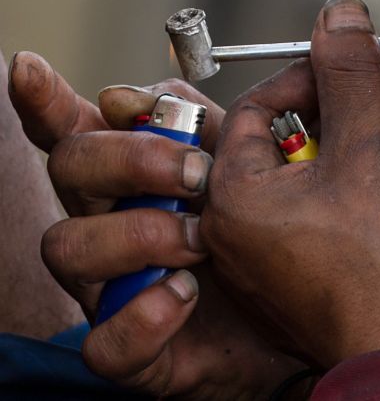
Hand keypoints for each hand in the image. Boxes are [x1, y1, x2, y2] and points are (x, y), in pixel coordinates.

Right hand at [8, 52, 310, 398]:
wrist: (305, 322)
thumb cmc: (267, 242)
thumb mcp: (248, 175)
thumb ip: (216, 131)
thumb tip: (172, 94)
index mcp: (136, 178)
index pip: (80, 130)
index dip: (48, 101)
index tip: (34, 70)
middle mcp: (111, 225)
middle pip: (70, 170)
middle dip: (128, 159)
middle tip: (197, 173)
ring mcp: (115, 288)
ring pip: (68, 248)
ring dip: (138, 234)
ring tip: (202, 240)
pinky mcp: (135, 350)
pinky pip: (105, 342)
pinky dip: (143, 315)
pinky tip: (185, 294)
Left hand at [202, 0, 379, 368]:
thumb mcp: (370, 149)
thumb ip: (349, 75)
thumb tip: (338, 13)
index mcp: (234, 199)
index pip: (254, 108)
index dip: (306, 79)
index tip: (347, 71)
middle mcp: (235, 234)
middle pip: (274, 143)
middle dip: (330, 116)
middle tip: (377, 114)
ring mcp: (263, 263)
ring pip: (295, 178)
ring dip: (342, 152)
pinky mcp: (294, 281)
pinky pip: (307, 215)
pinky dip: (342, 192)